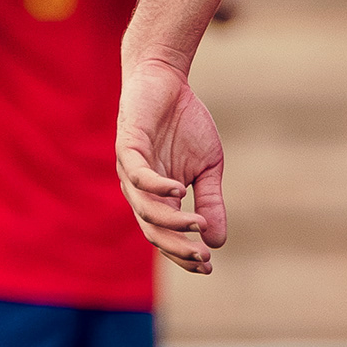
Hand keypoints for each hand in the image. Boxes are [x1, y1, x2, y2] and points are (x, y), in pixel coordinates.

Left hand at [116, 56, 227, 273]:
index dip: (184, 254)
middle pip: (152, 231)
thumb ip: (211, 201)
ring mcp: (131, 170)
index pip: (166, 236)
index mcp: (157, 198)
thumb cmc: (185, 124)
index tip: (208, 266)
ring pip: (145, 209)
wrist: (167, 81)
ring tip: (197, 224)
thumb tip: (218, 241)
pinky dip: (158, 187)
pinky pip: (139, 176)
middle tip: (202, 256)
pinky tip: (179, 191)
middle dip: (177, 247)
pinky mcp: (128, 147)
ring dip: (172, 221)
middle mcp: (139, 190)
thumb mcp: (208, 167)